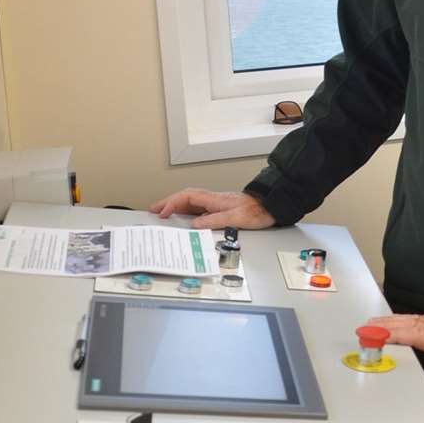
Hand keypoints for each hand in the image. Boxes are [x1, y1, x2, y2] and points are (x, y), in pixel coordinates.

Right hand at [147, 189, 275, 231]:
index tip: (161, 212)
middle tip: (153, 210)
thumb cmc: (257, 211)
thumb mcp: (236, 218)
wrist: (271, 206)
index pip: (187, 197)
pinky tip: (183, 219)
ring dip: (175, 207)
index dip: (172, 203)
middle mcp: (213, 199)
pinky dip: (185, 212)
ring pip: (190, 202)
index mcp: (214, 199)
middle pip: (185, 198)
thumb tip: (194, 225)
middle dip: (168, 203)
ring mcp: (216, 203)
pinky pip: (197, 209)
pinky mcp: (220, 209)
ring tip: (162, 213)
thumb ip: (214, 221)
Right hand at [366, 311, 423, 416]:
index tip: (377, 335)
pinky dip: (400, 322)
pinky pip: (415, 321)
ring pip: (409, 321)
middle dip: (383, 327)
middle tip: (362, 330)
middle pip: (407, 326)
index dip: (396, 334)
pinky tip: (391, 324)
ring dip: (388, 322)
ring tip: (369, 325)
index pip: (417, 335)